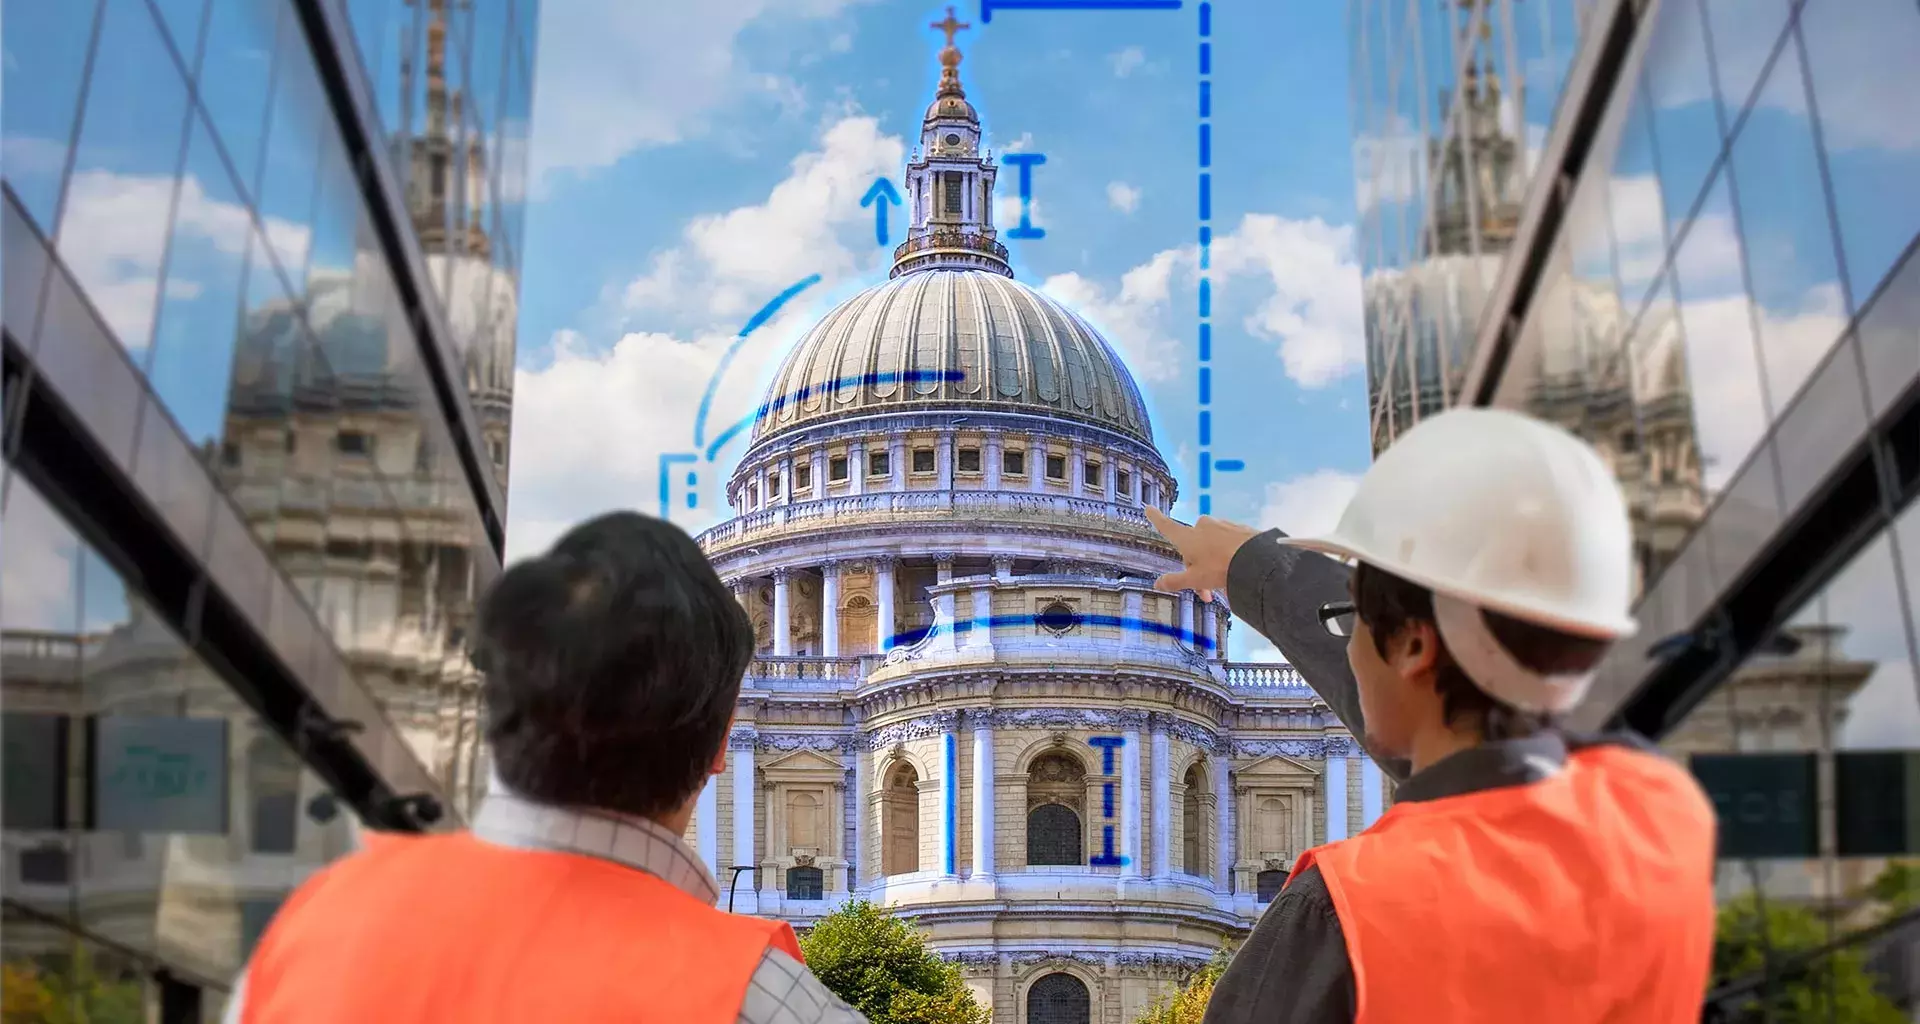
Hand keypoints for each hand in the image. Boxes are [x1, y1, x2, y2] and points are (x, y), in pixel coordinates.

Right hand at [1143, 507, 1262, 603]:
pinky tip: (1236, 569)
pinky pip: (1228, 542)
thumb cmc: (1221, 567)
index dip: (1156, 518)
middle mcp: (1202, 526)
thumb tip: (1157, 583)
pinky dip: (1228, 555)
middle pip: (1193, 546)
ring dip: (1213, 563)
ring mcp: (1222, 525)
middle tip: (1206, 590)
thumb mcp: (1195, 578)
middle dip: (1197, 567)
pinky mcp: (1239, 528)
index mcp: (1187, 537)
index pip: (1167, 526)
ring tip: (1224, 583)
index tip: (1149, 508)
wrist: (1257, 559)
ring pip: (1212, 545)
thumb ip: (1174, 581)